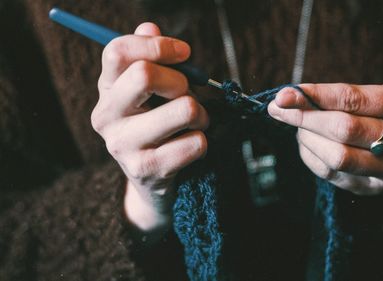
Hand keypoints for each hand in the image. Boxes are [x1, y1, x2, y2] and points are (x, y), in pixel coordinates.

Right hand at [91, 23, 208, 230]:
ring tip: (195, 123)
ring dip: (201, 115)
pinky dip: (203, 141)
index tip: (184, 53)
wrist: (151, 181)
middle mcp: (106, 117)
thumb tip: (149, 26)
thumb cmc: (156, 126)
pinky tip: (190, 147)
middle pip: (146, 75)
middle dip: (182, 82)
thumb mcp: (149, 92)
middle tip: (187, 95)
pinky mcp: (147, 170)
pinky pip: (196, 142)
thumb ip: (149, 58)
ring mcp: (123, 146)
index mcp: (106, 90)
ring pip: (184, 109)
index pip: (118, 51)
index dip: (158, 45)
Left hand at [268, 83, 382, 194]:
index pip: (352, 99)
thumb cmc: (375, 112)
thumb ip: (330, 97)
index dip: (314, 97)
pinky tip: (307, 144)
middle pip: (345, 129)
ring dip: (308, 139)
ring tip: (299, 127)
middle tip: (278, 110)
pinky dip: (311, 157)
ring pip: (338, 156)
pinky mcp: (376, 188)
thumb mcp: (364, 95)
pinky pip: (332, 174)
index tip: (283, 96)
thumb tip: (284, 100)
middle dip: (305, 118)